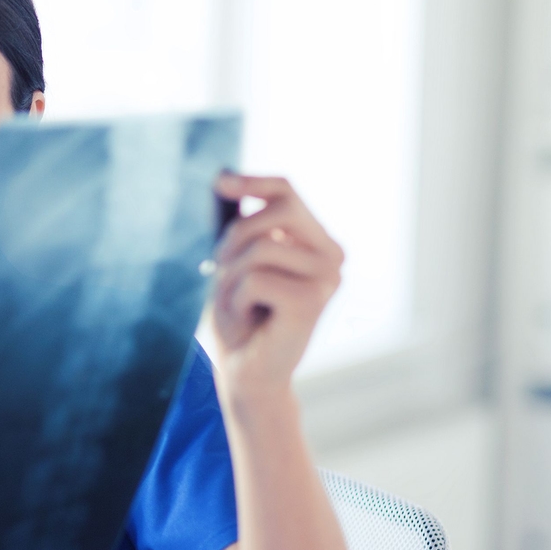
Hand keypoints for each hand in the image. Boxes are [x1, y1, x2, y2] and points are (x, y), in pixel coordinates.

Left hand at [209, 174, 342, 400]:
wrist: (245, 372)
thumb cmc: (240, 318)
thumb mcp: (235, 264)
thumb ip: (240, 226)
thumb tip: (223, 178)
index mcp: (315, 243)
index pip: (287, 193)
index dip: (252, 182)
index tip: (219, 182)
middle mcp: (331, 257)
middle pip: (281, 209)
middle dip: (236, 235)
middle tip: (222, 268)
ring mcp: (327, 279)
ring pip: (261, 247)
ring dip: (231, 277)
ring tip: (239, 303)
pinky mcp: (312, 302)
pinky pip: (255, 279)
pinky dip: (237, 300)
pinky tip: (249, 319)